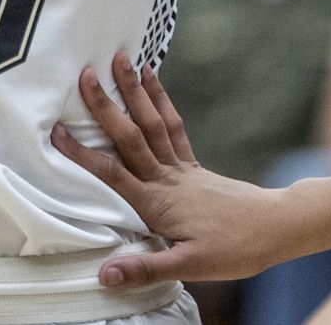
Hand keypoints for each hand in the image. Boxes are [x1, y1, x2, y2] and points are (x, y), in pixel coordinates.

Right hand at [50, 52, 299, 287]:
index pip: (112, 174)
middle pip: (131, 137)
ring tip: (122, 58)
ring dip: (136, 91)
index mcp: (157, 204)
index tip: (56, 131)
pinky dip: (161, 100)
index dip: (83, 153)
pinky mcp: (192, 164)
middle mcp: (166, 179)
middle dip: (107, 106)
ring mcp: (180, 168)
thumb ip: (145, 268)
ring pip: (153, 123)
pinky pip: (173, 126)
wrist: (274, 229)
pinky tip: (152, 79)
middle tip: (86, 73)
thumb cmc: (233, 250)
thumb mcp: (188, 267)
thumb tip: (103, 273)